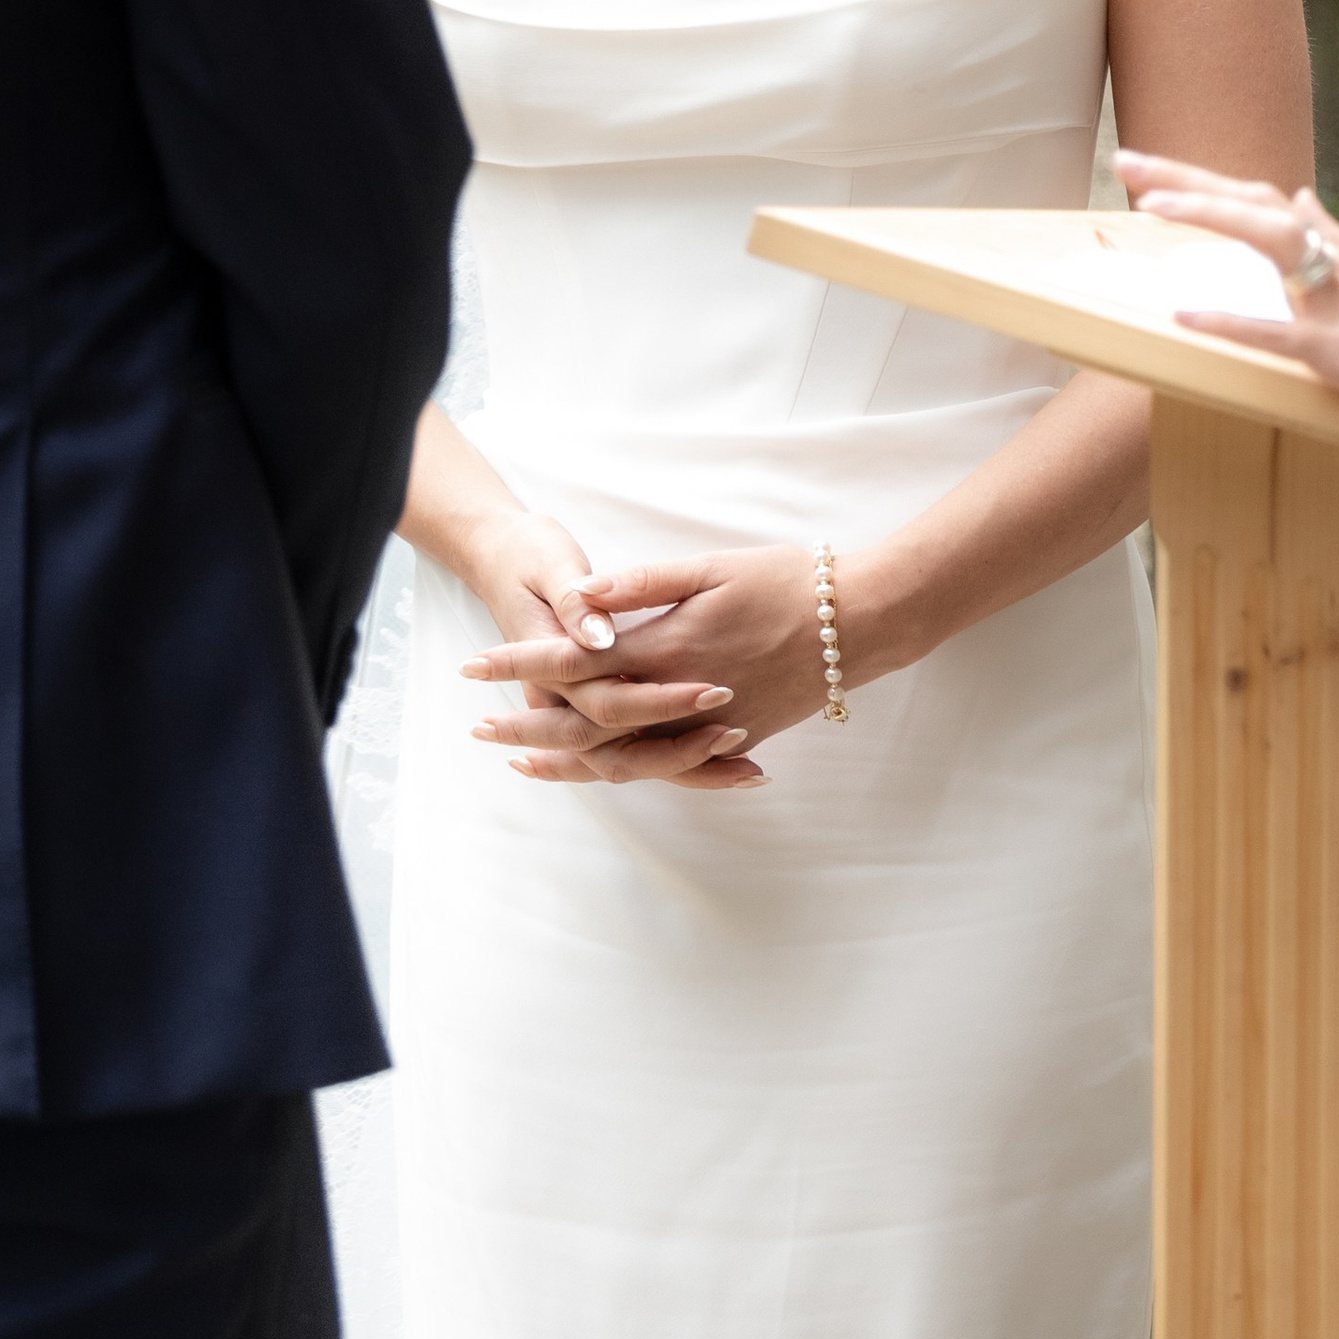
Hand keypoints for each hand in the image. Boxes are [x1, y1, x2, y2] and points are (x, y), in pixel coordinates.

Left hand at [462, 543, 839, 785]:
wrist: (863, 622)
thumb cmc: (789, 580)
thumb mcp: (713, 566)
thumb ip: (645, 584)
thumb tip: (584, 594)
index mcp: (670, 648)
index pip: (577, 662)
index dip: (522, 664)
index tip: (476, 665)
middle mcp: (683, 699)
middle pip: (588, 725)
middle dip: (529, 725)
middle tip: (479, 726)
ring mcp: (710, 729)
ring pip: (625, 759)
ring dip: (569, 761)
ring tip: (524, 760)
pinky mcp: (735, 741)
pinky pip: (670, 768)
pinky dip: (629, 773)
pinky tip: (601, 771)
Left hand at [1114, 152, 1338, 438]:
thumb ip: (1337, 239)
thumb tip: (1298, 197)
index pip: (1260, 201)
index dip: (1204, 182)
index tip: (1151, 167)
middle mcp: (1335, 265)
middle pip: (1253, 204)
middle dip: (1186, 180)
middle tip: (1125, 159)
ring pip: (1269, 243)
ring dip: (1209, 218)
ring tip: (1151, 206)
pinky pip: (1279, 333)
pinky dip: (1231, 322)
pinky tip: (1184, 317)